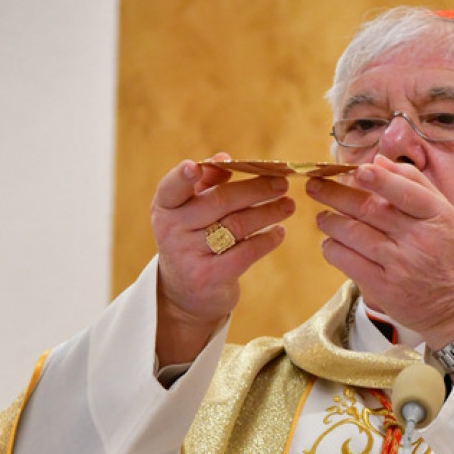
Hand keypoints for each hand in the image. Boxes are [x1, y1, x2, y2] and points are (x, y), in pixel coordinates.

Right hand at [151, 154, 295, 365]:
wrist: (185, 294)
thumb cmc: (193, 240)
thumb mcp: (190, 213)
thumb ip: (205, 184)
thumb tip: (225, 159)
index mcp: (165, 208)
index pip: (171, 188)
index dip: (182, 177)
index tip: (195, 166)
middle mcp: (173, 231)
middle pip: (219, 202)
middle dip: (256, 189)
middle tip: (282, 184)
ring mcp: (191, 256)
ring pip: (237, 225)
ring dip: (269, 213)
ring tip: (288, 205)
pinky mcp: (211, 277)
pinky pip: (246, 252)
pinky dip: (267, 240)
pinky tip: (280, 232)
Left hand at [305, 154, 453, 349]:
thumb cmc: (448, 254)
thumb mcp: (444, 215)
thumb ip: (414, 184)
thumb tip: (379, 161)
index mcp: (437, 215)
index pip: (406, 191)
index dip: (380, 180)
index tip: (358, 170)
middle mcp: (419, 239)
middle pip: (370, 210)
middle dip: (336, 195)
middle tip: (315, 186)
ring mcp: (400, 265)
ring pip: (354, 235)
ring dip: (330, 222)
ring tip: (322, 218)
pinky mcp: (384, 288)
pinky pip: (348, 262)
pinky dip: (333, 249)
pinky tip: (329, 244)